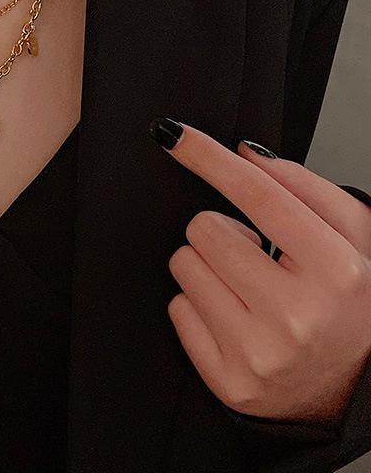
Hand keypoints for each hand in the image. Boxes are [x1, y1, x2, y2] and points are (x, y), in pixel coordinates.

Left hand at [149, 117, 370, 425]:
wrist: (352, 391)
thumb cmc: (349, 306)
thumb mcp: (355, 241)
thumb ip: (308, 189)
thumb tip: (245, 155)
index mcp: (338, 271)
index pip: (259, 195)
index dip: (210, 157)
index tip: (174, 136)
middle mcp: (298, 316)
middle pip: (204, 228)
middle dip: (222, 231)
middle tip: (257, 256)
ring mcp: (260, 353)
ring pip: (184, 265)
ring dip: (209, 268)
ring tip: (249, 290)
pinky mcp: (229, 380)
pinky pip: (177, 308)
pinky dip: (199, 307)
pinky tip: (237, 320)